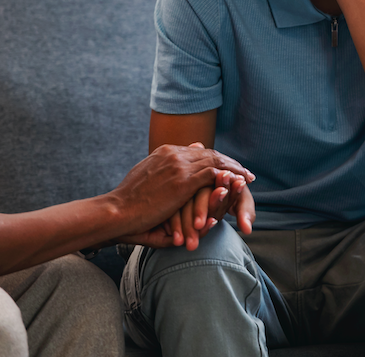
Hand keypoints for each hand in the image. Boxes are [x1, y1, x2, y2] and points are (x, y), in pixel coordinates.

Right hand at [109, 143, 253, 240]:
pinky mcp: (183, 180)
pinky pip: (213, 174)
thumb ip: (164, 172)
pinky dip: (229, 177)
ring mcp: (179, 165)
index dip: (215, 160)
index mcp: (164, 152)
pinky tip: (240, 185)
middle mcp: (173, 153)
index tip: (228, 168)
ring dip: (234, 169)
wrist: (116, 211)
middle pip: (210, 153)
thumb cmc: (128, 203)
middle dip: (230, 163)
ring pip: (215, 162)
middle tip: (245, 172)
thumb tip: (174, 178)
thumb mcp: (146, 180)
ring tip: (248, 179)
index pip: (198, 151)